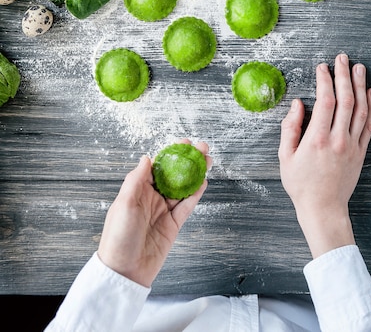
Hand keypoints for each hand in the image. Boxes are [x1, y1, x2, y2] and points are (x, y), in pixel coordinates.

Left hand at [98, 140, 210, 286]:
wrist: (125, 271)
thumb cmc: (118, 238)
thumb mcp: (124, 204)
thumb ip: (136, 179)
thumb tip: (146, 157)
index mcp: (137, 190)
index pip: (157, 166)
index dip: (171, 153)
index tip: (184, 143)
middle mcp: (151, 198)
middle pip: (173, 174)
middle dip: (188, 161)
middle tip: (201, 149)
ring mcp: (163, 211)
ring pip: (183, 187)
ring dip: (195, 174)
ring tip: (208, 161)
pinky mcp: (173, 224)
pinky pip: (187, 206)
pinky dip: (196, 194)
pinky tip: (203, 182)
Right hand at [278, 54, 370, 257]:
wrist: (323, 208)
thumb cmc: (300, 184)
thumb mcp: (285, 156)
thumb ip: (290, 127)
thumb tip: (298, 104)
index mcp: (316, 139)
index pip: (325, 101)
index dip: (324, 80)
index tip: (321, 67)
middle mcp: (337, 139)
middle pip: (345, 99)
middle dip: (343, 75)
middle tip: (342, 58)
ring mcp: (352, 145)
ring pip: (360, 109)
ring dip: (360, 85)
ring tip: (359, 68)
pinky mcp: (361, 152)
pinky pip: (368, 124)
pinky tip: (370, 93)